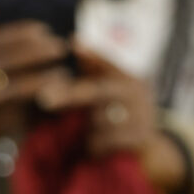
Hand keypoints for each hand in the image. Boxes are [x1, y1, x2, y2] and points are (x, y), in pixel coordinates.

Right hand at [0, 0, 72, 135]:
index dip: (20, 33)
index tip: (44, 30)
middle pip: (3, 60)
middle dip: (35, 51)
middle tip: (60, 47)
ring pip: (9, 86)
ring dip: (40, 78)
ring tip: (63, 73)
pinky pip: (12, 118)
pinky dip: (34, 106)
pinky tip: (52, 98)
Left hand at [36, 45, 186, 192]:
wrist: (150, 153)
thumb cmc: (119, 118)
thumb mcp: (110, 93)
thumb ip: (94, 70)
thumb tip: (74, 40)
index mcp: (129, 78)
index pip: (108, 63)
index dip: (92, 54)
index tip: (73, 43)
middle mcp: (139, 93)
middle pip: (97, 91)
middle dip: (68, 95)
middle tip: (43, 98)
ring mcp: (142, 115)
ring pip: (98, 121)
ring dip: (87, 132)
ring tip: (91, 137)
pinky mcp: (141, 139)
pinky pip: (105, 143)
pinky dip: (95, 148)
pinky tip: (98, 151)